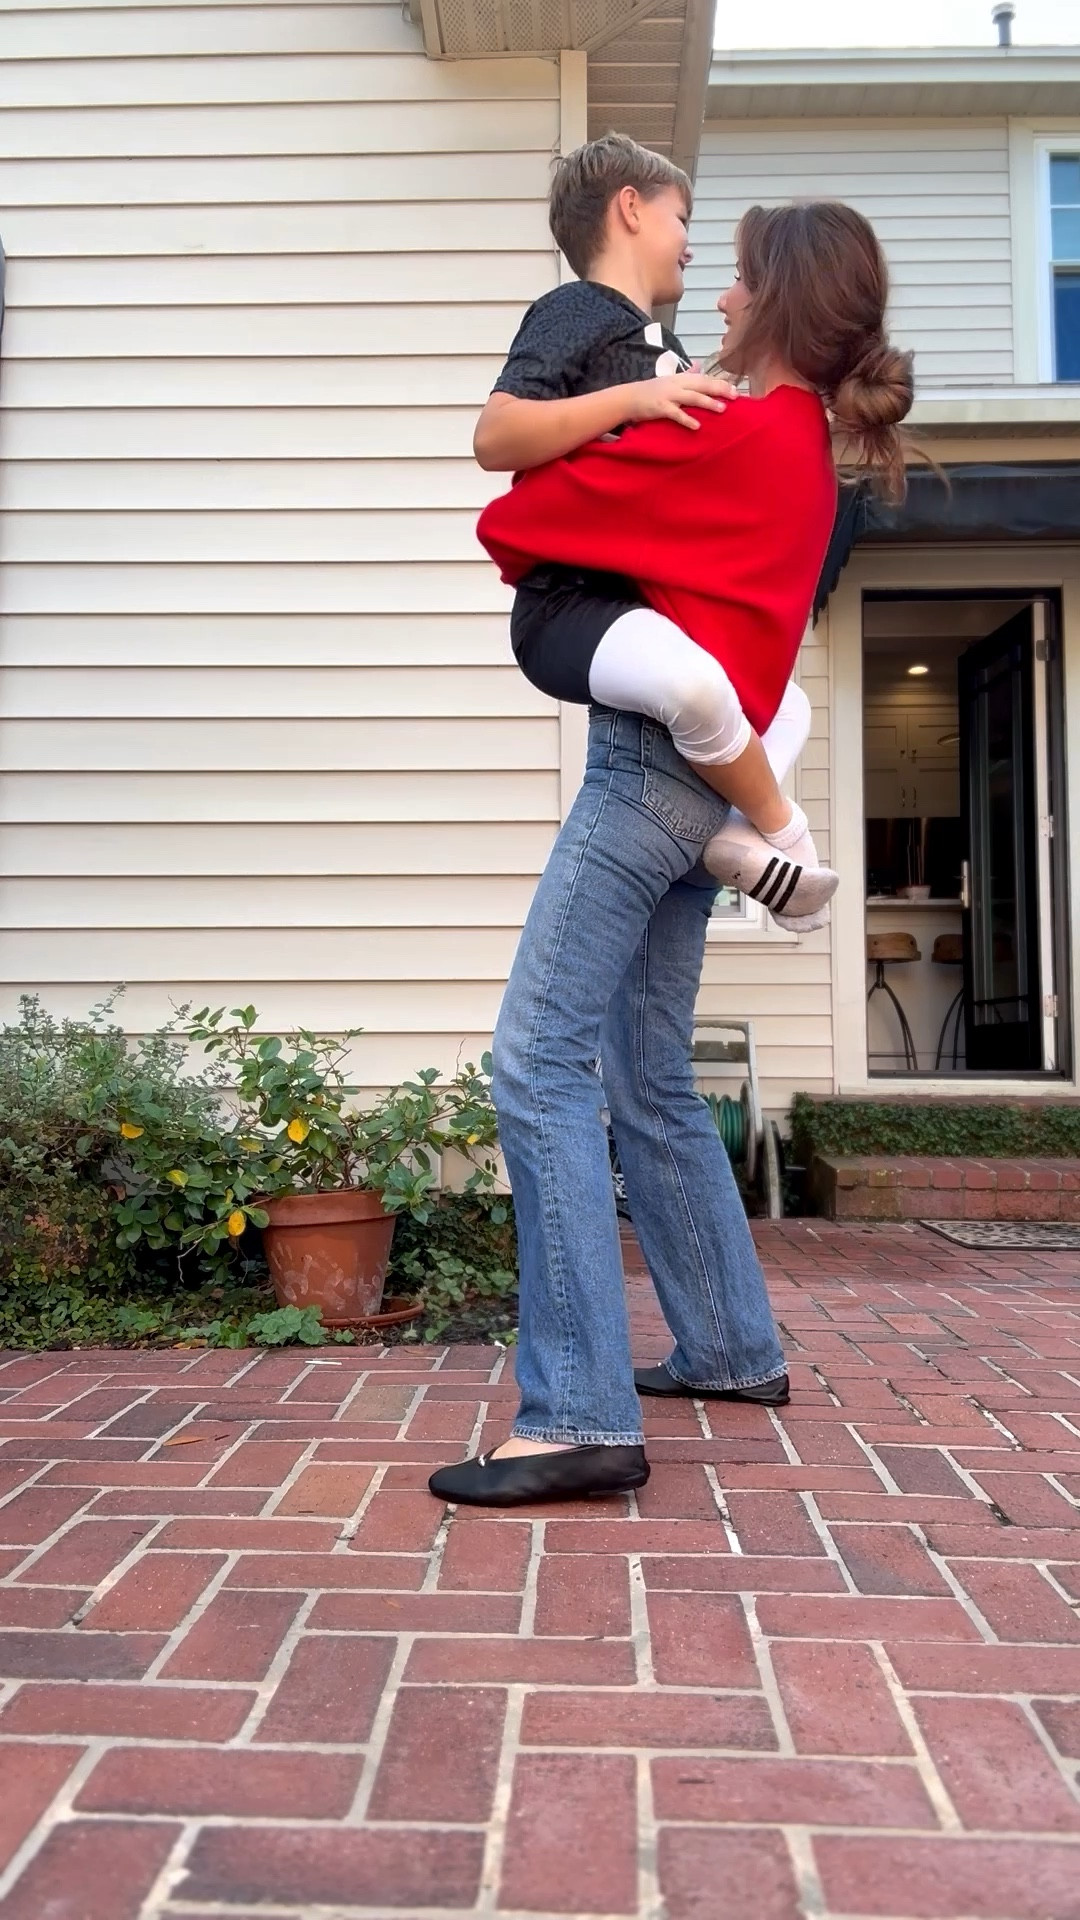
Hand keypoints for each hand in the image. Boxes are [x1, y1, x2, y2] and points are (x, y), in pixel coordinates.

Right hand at [623, 370, 738, 430]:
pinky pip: (676, 414)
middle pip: (702, 385)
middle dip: (719, 390)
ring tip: (722, 408)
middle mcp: (676, 384)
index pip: (704, 379)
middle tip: (735, 396)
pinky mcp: (660, 408)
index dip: (719, 383)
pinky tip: (697, 426)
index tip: (735, 388)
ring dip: (708, 403)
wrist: (628, 398)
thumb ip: (686, 375)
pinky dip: (687, 419)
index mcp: (680, 378)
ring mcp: (668, 395)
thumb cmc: (650, 391)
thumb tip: (699, 366)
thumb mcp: (669, 380)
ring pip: (692, 398)